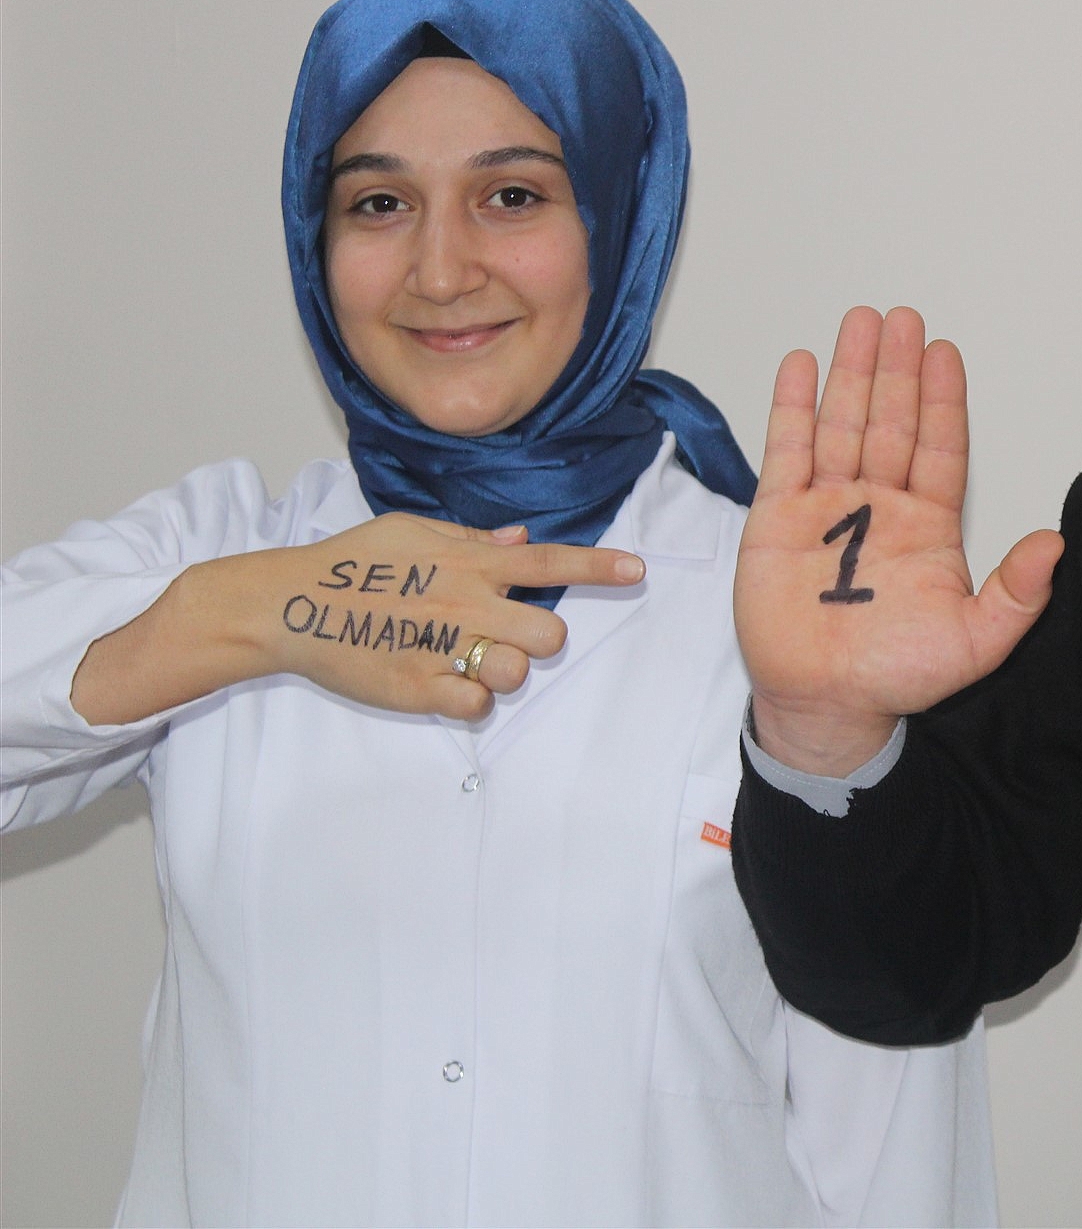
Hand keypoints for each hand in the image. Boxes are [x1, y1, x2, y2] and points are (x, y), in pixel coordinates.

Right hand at [71, 514, 643, 724]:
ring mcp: (443, 646)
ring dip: (503, 670)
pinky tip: (445, 682)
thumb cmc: (353, 562)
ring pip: (517, 672)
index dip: (599, 569)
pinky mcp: (419, 688)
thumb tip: (521, 538)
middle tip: (504, 636)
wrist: (288, 604)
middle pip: (548, 634)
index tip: (638, 571)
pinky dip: (470, 699)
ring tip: (466, 658)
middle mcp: (464, 602)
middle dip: (539, 639)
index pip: (549, 563)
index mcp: (469, 562)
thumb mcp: (413, 532)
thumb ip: (473, 540)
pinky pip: (477, 704)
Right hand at [735, 307, 1063, 775]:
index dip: (942, 399)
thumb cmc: (897, 677)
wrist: (824, 707)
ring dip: (851, 373)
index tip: (947, 352)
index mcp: (927, 525)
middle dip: (897, 369)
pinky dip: (792, 407)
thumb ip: (1018, 595)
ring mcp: (827, 507)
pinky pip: (787, 451)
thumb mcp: (976, 642)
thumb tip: (1056, 546)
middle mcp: (878, 506)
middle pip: (890, 421)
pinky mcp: (777, 518)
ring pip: (842, 423)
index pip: (938, 446)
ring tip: (860, 322)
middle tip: (903, 317)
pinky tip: (801, 365)